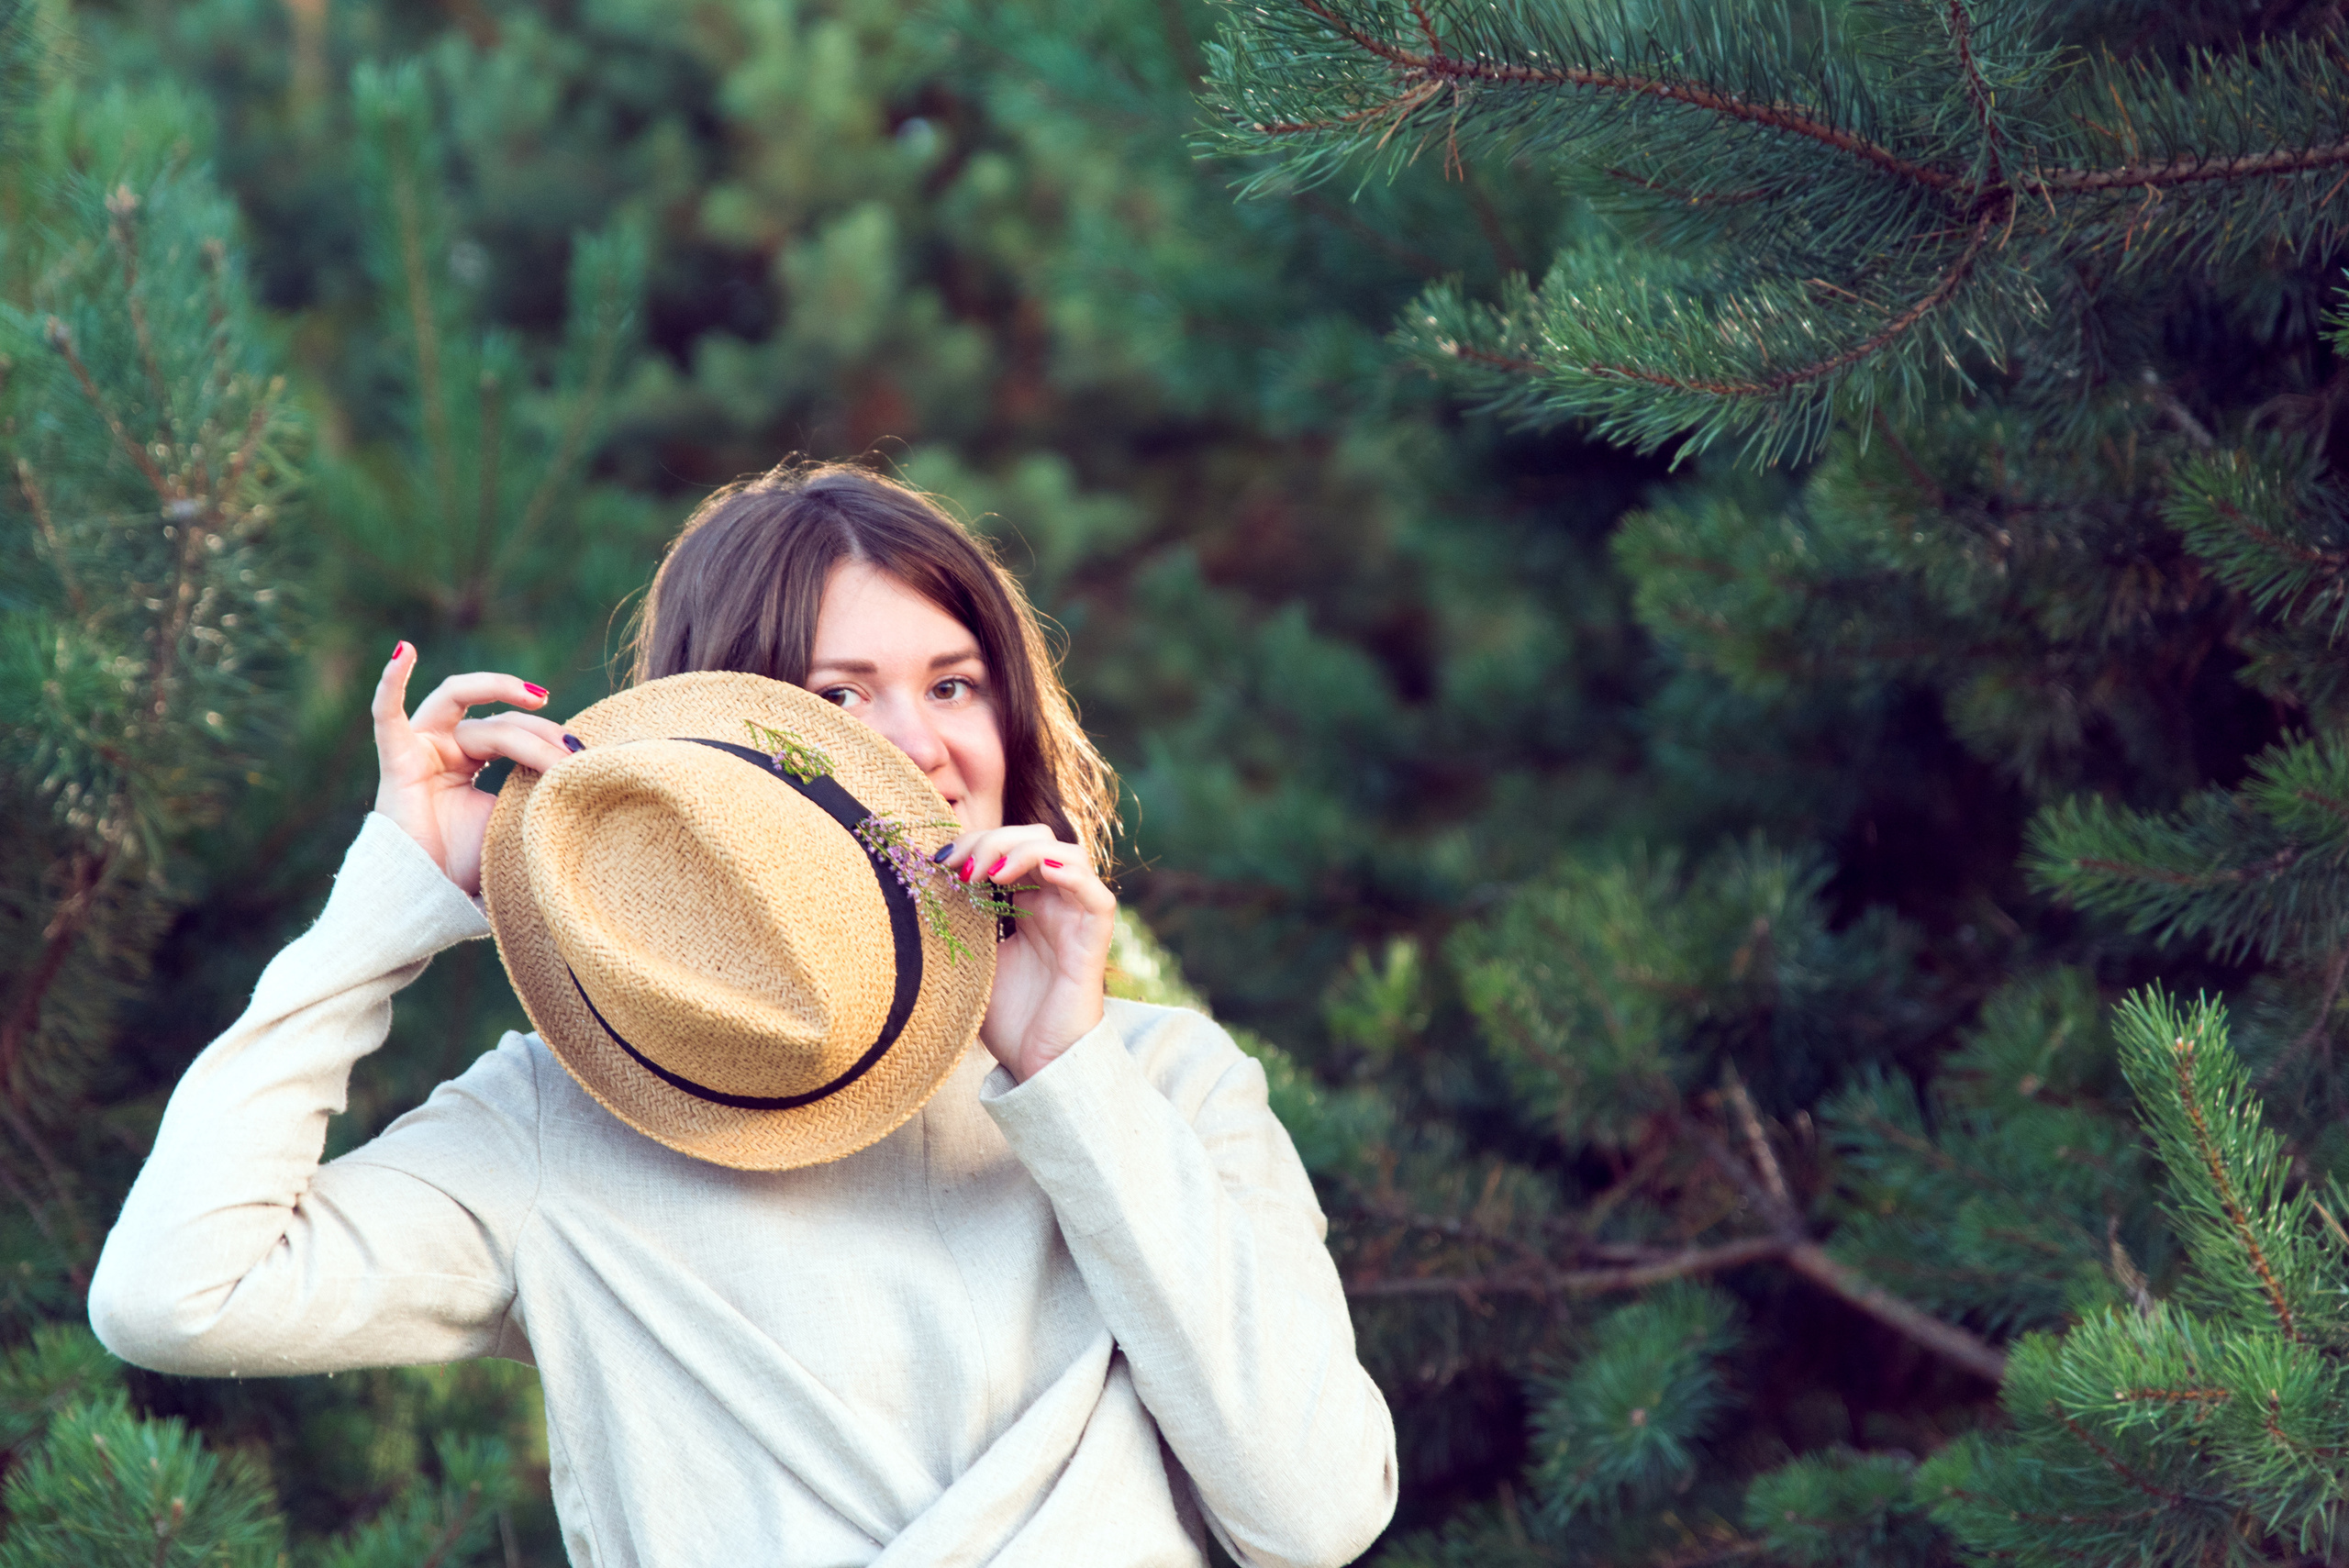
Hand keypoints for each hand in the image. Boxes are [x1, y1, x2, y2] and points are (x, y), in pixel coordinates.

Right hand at [371, 642, 575, 894]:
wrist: (428, 898)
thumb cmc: (469, 864)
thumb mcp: (515, 817)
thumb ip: (537, 787)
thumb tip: (588, 768)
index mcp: (472, 759)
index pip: (515, 732)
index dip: (550, 741)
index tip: (586, 759)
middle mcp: (446, 746)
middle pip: (498, 721)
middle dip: (538, 734)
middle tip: (573, 754)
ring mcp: (420, 747)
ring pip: (463, 703)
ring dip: (499, 691)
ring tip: (536, 696)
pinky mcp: (396, 758)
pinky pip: (387, 713)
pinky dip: (392, 680)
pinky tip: (403, 650)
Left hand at [938, 826, 1114, 1082]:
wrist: (1036, 1063)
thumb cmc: (1007, 1017)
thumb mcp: (973, 956)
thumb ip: (962, 918)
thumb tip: (923, 880)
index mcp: (1027, 902)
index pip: (1009, 845)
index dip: (975, 841)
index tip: (938, 860)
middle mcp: (1055, 902)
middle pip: (1035, 837)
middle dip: (993, 840)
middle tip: (958, 866)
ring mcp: (1077, 917)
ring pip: (1066, 851)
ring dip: (1023, 850)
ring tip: (988, 874)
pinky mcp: (1095, 939)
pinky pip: (1096, 893)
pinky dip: (1070, 872)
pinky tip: (1040, 873)